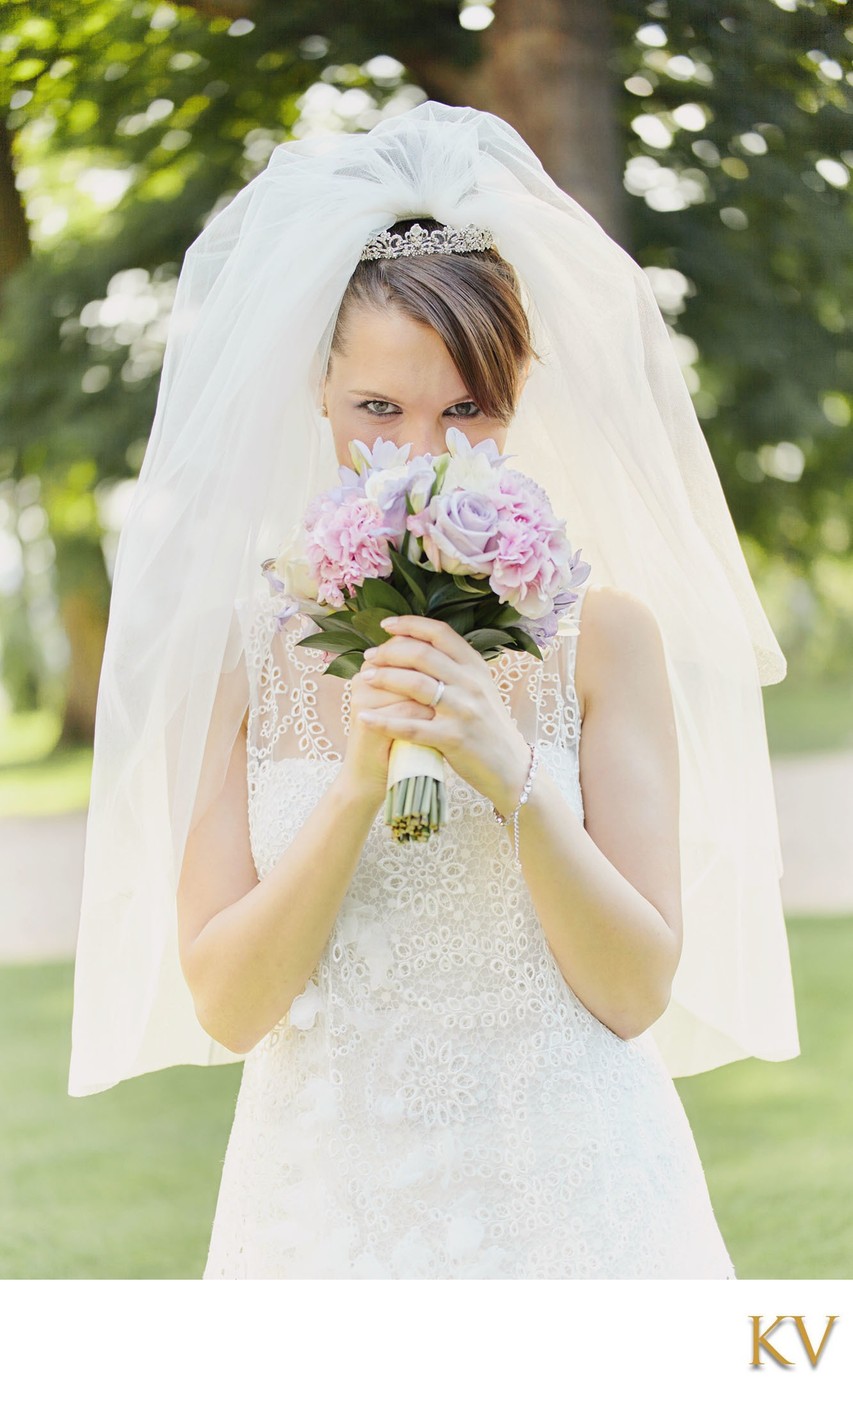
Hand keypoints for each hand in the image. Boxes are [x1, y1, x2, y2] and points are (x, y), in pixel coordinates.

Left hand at [357, 615, 531, 815]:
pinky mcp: (453, 739)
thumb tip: (417, 646)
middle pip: (422, 654)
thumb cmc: (488, 725)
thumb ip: (455, 667)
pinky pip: (411, 727)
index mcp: (475, 666)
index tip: (386, 625)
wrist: (511, 765)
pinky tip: (365, 718)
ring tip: (365, 678)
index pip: (440, 633)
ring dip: (385, 678)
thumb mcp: (480, 687)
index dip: (410, 624)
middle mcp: (471, 683)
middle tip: (369, 655)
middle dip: (389, 652)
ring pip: (416, 685)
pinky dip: (384, 722)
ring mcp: (463, 710)